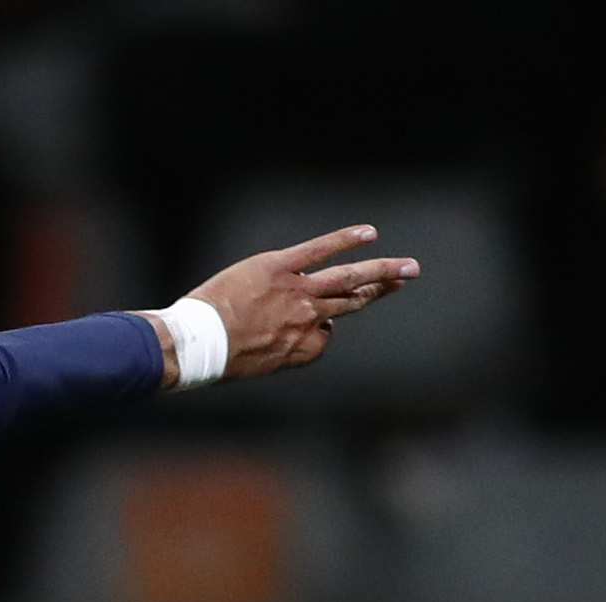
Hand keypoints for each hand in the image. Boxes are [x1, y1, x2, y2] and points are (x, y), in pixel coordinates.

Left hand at [164, 227, 420, 383]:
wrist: (197, 344)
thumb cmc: (219, 358)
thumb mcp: (258, 365)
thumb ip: (283, 348)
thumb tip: (298, 328)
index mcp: (303, 347)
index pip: (326, 333)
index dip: (317, 328)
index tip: (297, 327)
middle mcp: (308, 319)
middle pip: (354, 301)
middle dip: (383, 288)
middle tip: (408, 276)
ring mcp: (298, 292)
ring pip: (349, 279)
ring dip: (382, 271)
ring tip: (407, 266)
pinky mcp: (280, 267)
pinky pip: (319, 250)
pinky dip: (345, 239)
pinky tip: (369, 233)